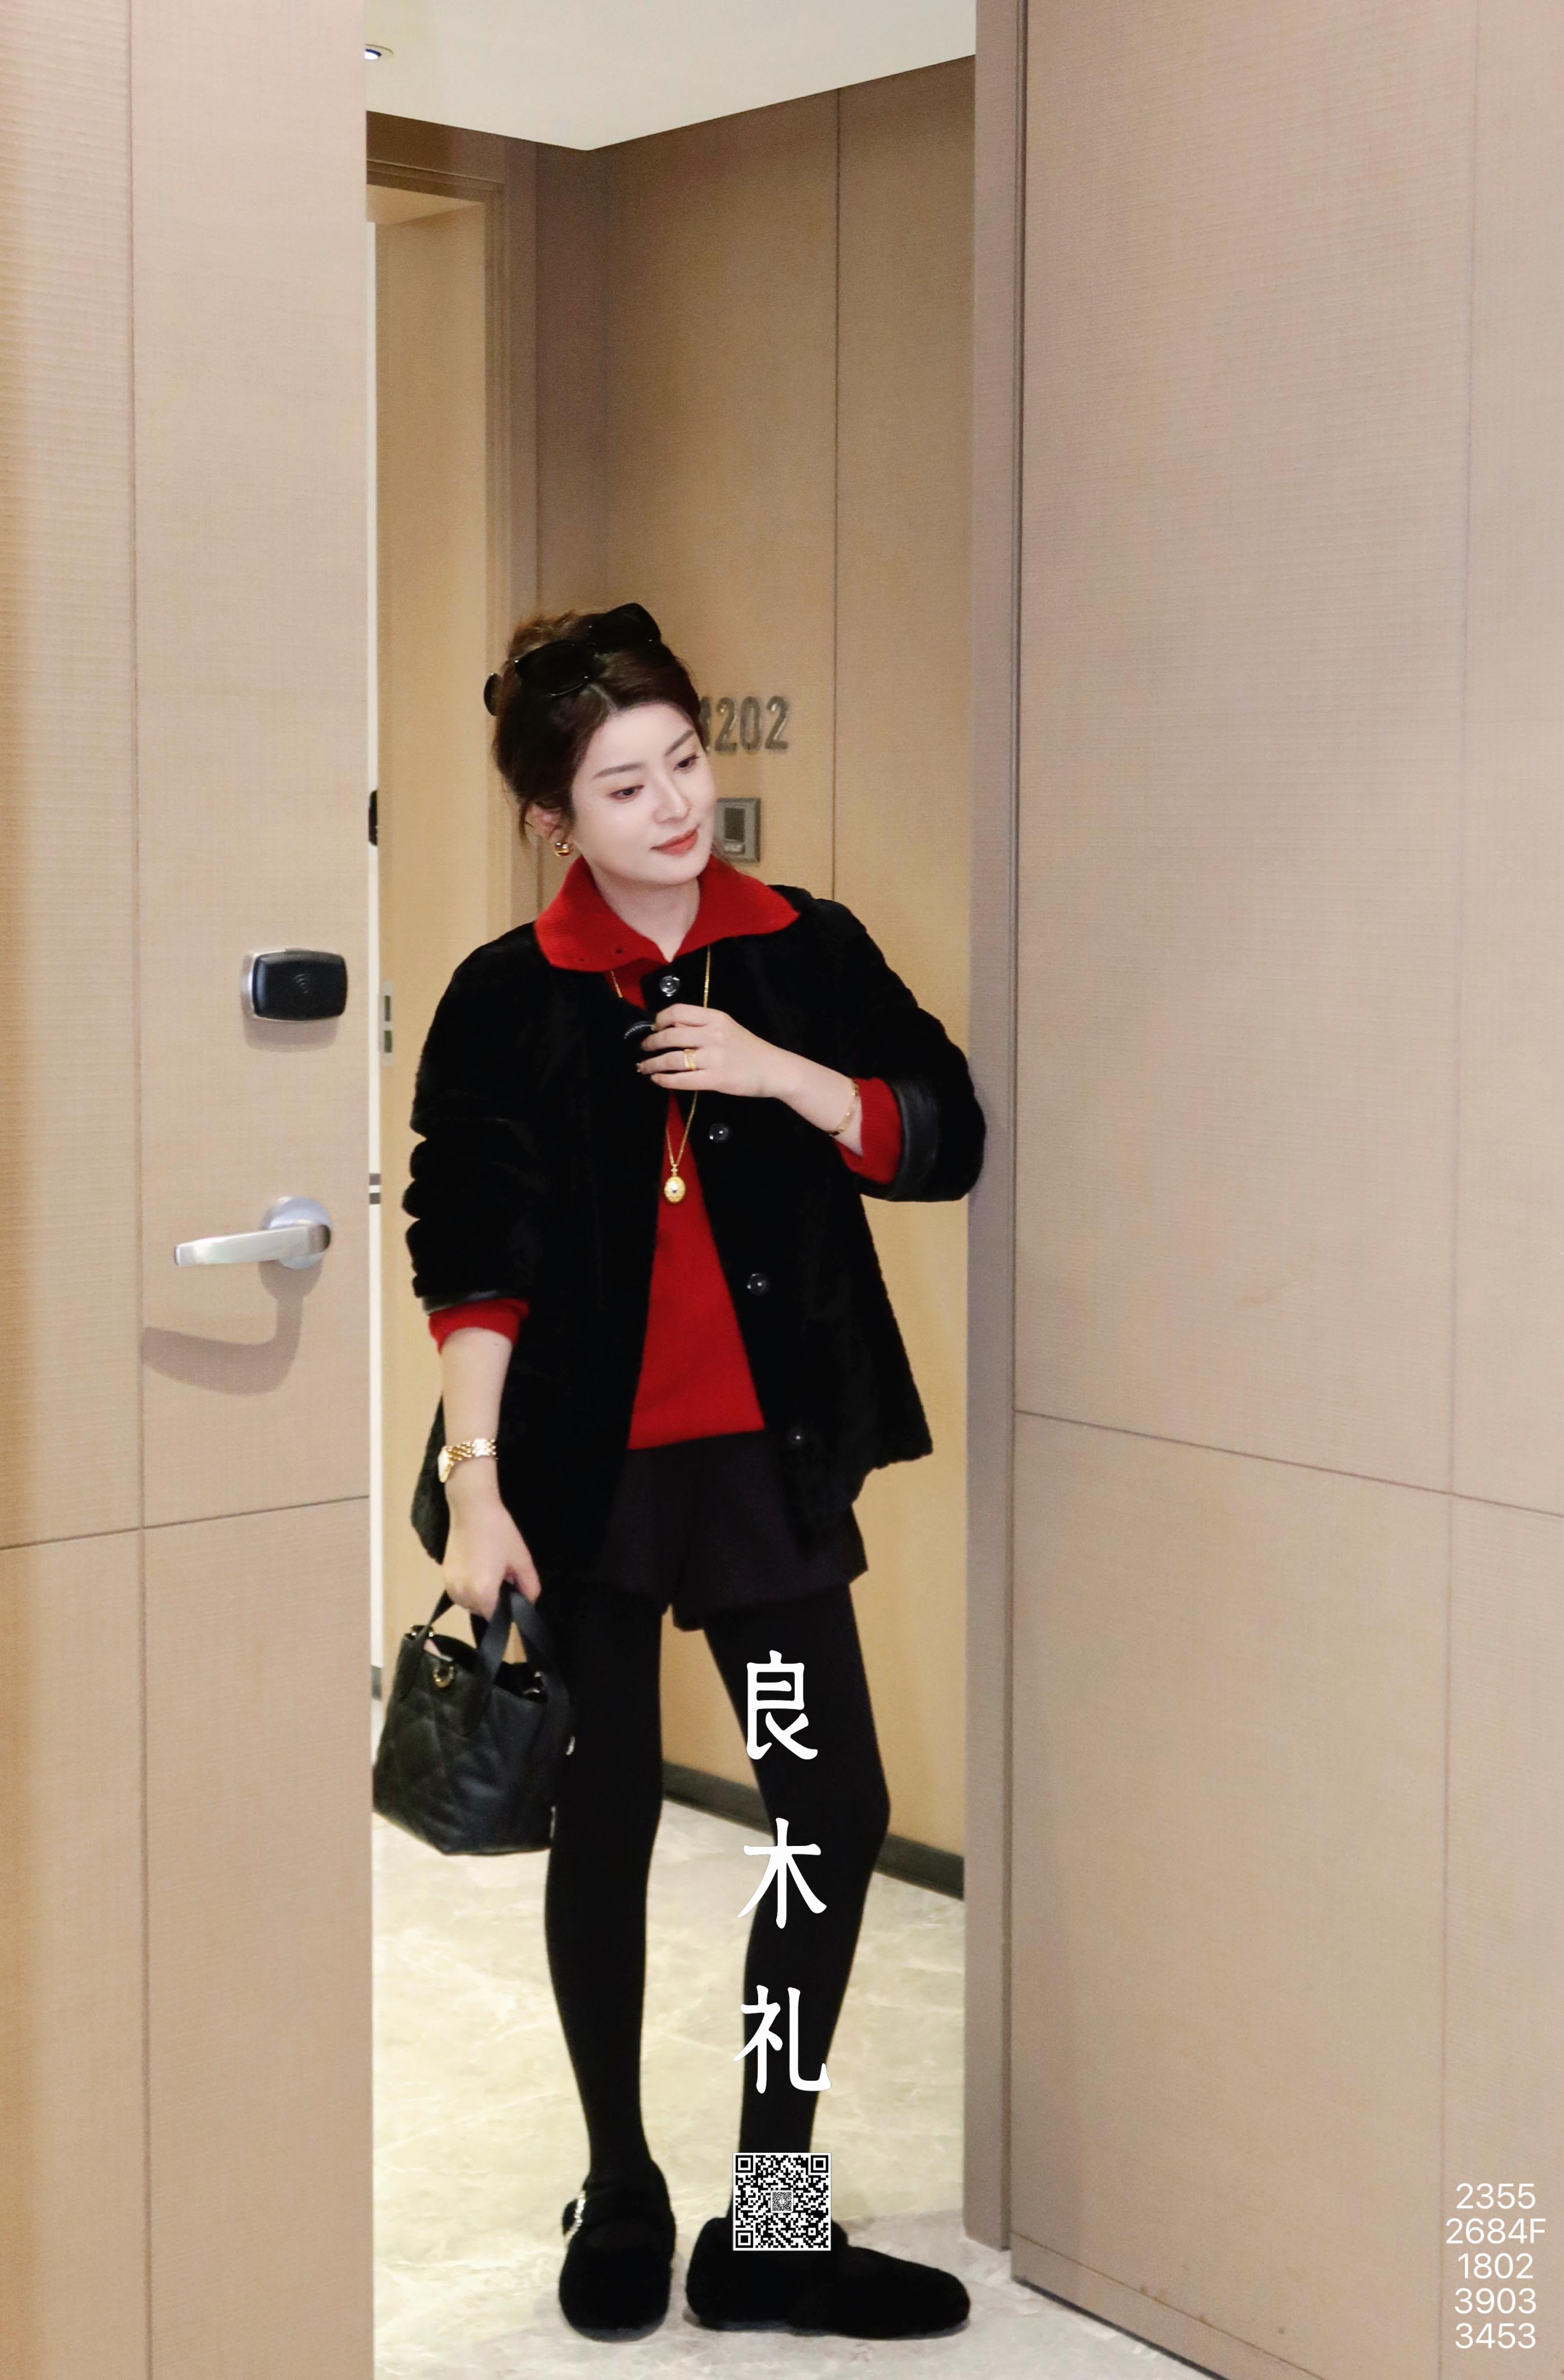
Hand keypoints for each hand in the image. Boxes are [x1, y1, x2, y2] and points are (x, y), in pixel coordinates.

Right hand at [441, 1473, 541, 1616]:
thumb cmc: (499, 1532)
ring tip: (489, 1569)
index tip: (513, 1591)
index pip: (497, 1617)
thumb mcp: (522, 1560)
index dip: (508, 1608)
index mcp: (482, 1593)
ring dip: (481, 1595)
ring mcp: (450, 1586)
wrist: (472, 1509)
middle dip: (495, 1600)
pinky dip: (469, 1587)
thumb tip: (528, 1603)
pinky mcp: (444, 1576)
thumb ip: (530, 1587)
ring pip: (470, 1603)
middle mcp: (462, 1595)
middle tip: (503, 1575)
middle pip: (482, 1611)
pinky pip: (460, 1592)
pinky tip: (478, 1567)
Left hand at [635, 1003, 790, 1097]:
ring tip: (643, 1067)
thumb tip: (669, 1027)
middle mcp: (712, 1035)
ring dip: (652, 1064)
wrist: (774, 1069)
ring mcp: (713, 1058)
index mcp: (715, 1018)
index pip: (677, 1012)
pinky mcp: (715, 1079)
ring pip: (671, 1059)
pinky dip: (664, 1079)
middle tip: (643, 1049)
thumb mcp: (726, 1027)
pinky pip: (681, 1080)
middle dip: (650, 1043)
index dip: (659, 1020)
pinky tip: (657, 1079)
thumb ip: (700, 1026)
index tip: (653, 1028)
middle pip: (669, 1035)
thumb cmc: (748, 1049)